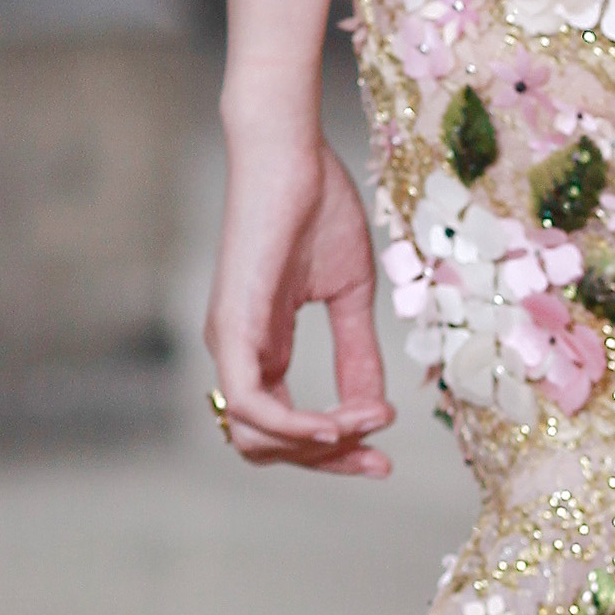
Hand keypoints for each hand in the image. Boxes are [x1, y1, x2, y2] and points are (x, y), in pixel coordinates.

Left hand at [203, 125, 396, 473]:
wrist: (292, 151)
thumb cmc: (316, 205)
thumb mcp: (350, 294)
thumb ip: (358, 354)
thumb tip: (375, 411)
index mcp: (262, 346)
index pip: (286, 427)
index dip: (336, 453)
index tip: (385, 457)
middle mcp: (238, 353)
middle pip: (268, 447)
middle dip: (328, 462)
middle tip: (380, 458)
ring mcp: (229, 342)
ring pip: (255, 437)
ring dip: (317, 445)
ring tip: (366, 423)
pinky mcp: (232, 327)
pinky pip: (251, 404)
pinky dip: (294, 425)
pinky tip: (338, 425)